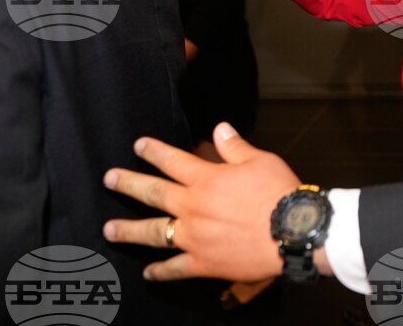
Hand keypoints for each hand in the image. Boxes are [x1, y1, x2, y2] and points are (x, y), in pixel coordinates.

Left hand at [102, 123, 299, 281]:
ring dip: (129, 230)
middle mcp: (193, 207)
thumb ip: (235, 147)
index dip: (153, 151)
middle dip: (128, 184)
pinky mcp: (204, 263)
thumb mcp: (260, 161)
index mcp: (206, 179)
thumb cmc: (280, 194)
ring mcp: (195, 237)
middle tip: (109, 179)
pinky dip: (160, 271)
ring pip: (153, 232)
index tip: (138, 145)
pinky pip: (175, 268)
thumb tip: (220, 129)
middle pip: (152, 193)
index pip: (172, 160)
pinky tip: (148, 273)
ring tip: (109, 229)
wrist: (292, 232)